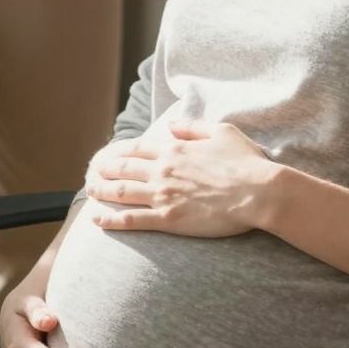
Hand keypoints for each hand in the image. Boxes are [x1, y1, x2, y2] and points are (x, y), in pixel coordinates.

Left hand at [86, 120, 279, 237]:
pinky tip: (97, 220)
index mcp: (175, 148)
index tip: (109, 156)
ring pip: (121, 192)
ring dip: (101, 191)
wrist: (259, 192)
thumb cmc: (246, 162)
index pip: (137, 148)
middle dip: (104, 170)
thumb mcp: (221, 132)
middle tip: (92, 174)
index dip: (119, 152)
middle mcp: (163, 169)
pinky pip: (132, 219)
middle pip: (123, 168)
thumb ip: (193, 127)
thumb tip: (172, 126)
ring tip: (89, 192)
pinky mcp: (168, 219)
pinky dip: (111, 219)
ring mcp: (163, 195)